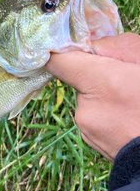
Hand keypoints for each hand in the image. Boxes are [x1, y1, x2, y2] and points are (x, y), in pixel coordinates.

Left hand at [46, 33, 139, 162]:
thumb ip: (121, 46)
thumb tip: (96, 47)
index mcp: (100, 83)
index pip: (59, 61)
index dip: (64, 51)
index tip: (78, 47)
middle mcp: (86, 108)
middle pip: (81, 79)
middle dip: (102, 74)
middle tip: (132, 79)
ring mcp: (88, 129)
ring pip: (92, 100)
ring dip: (110, 96)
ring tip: (137, 104)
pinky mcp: (94, 144)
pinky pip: (98, 119)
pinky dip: (112, 114)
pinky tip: (134, 118)